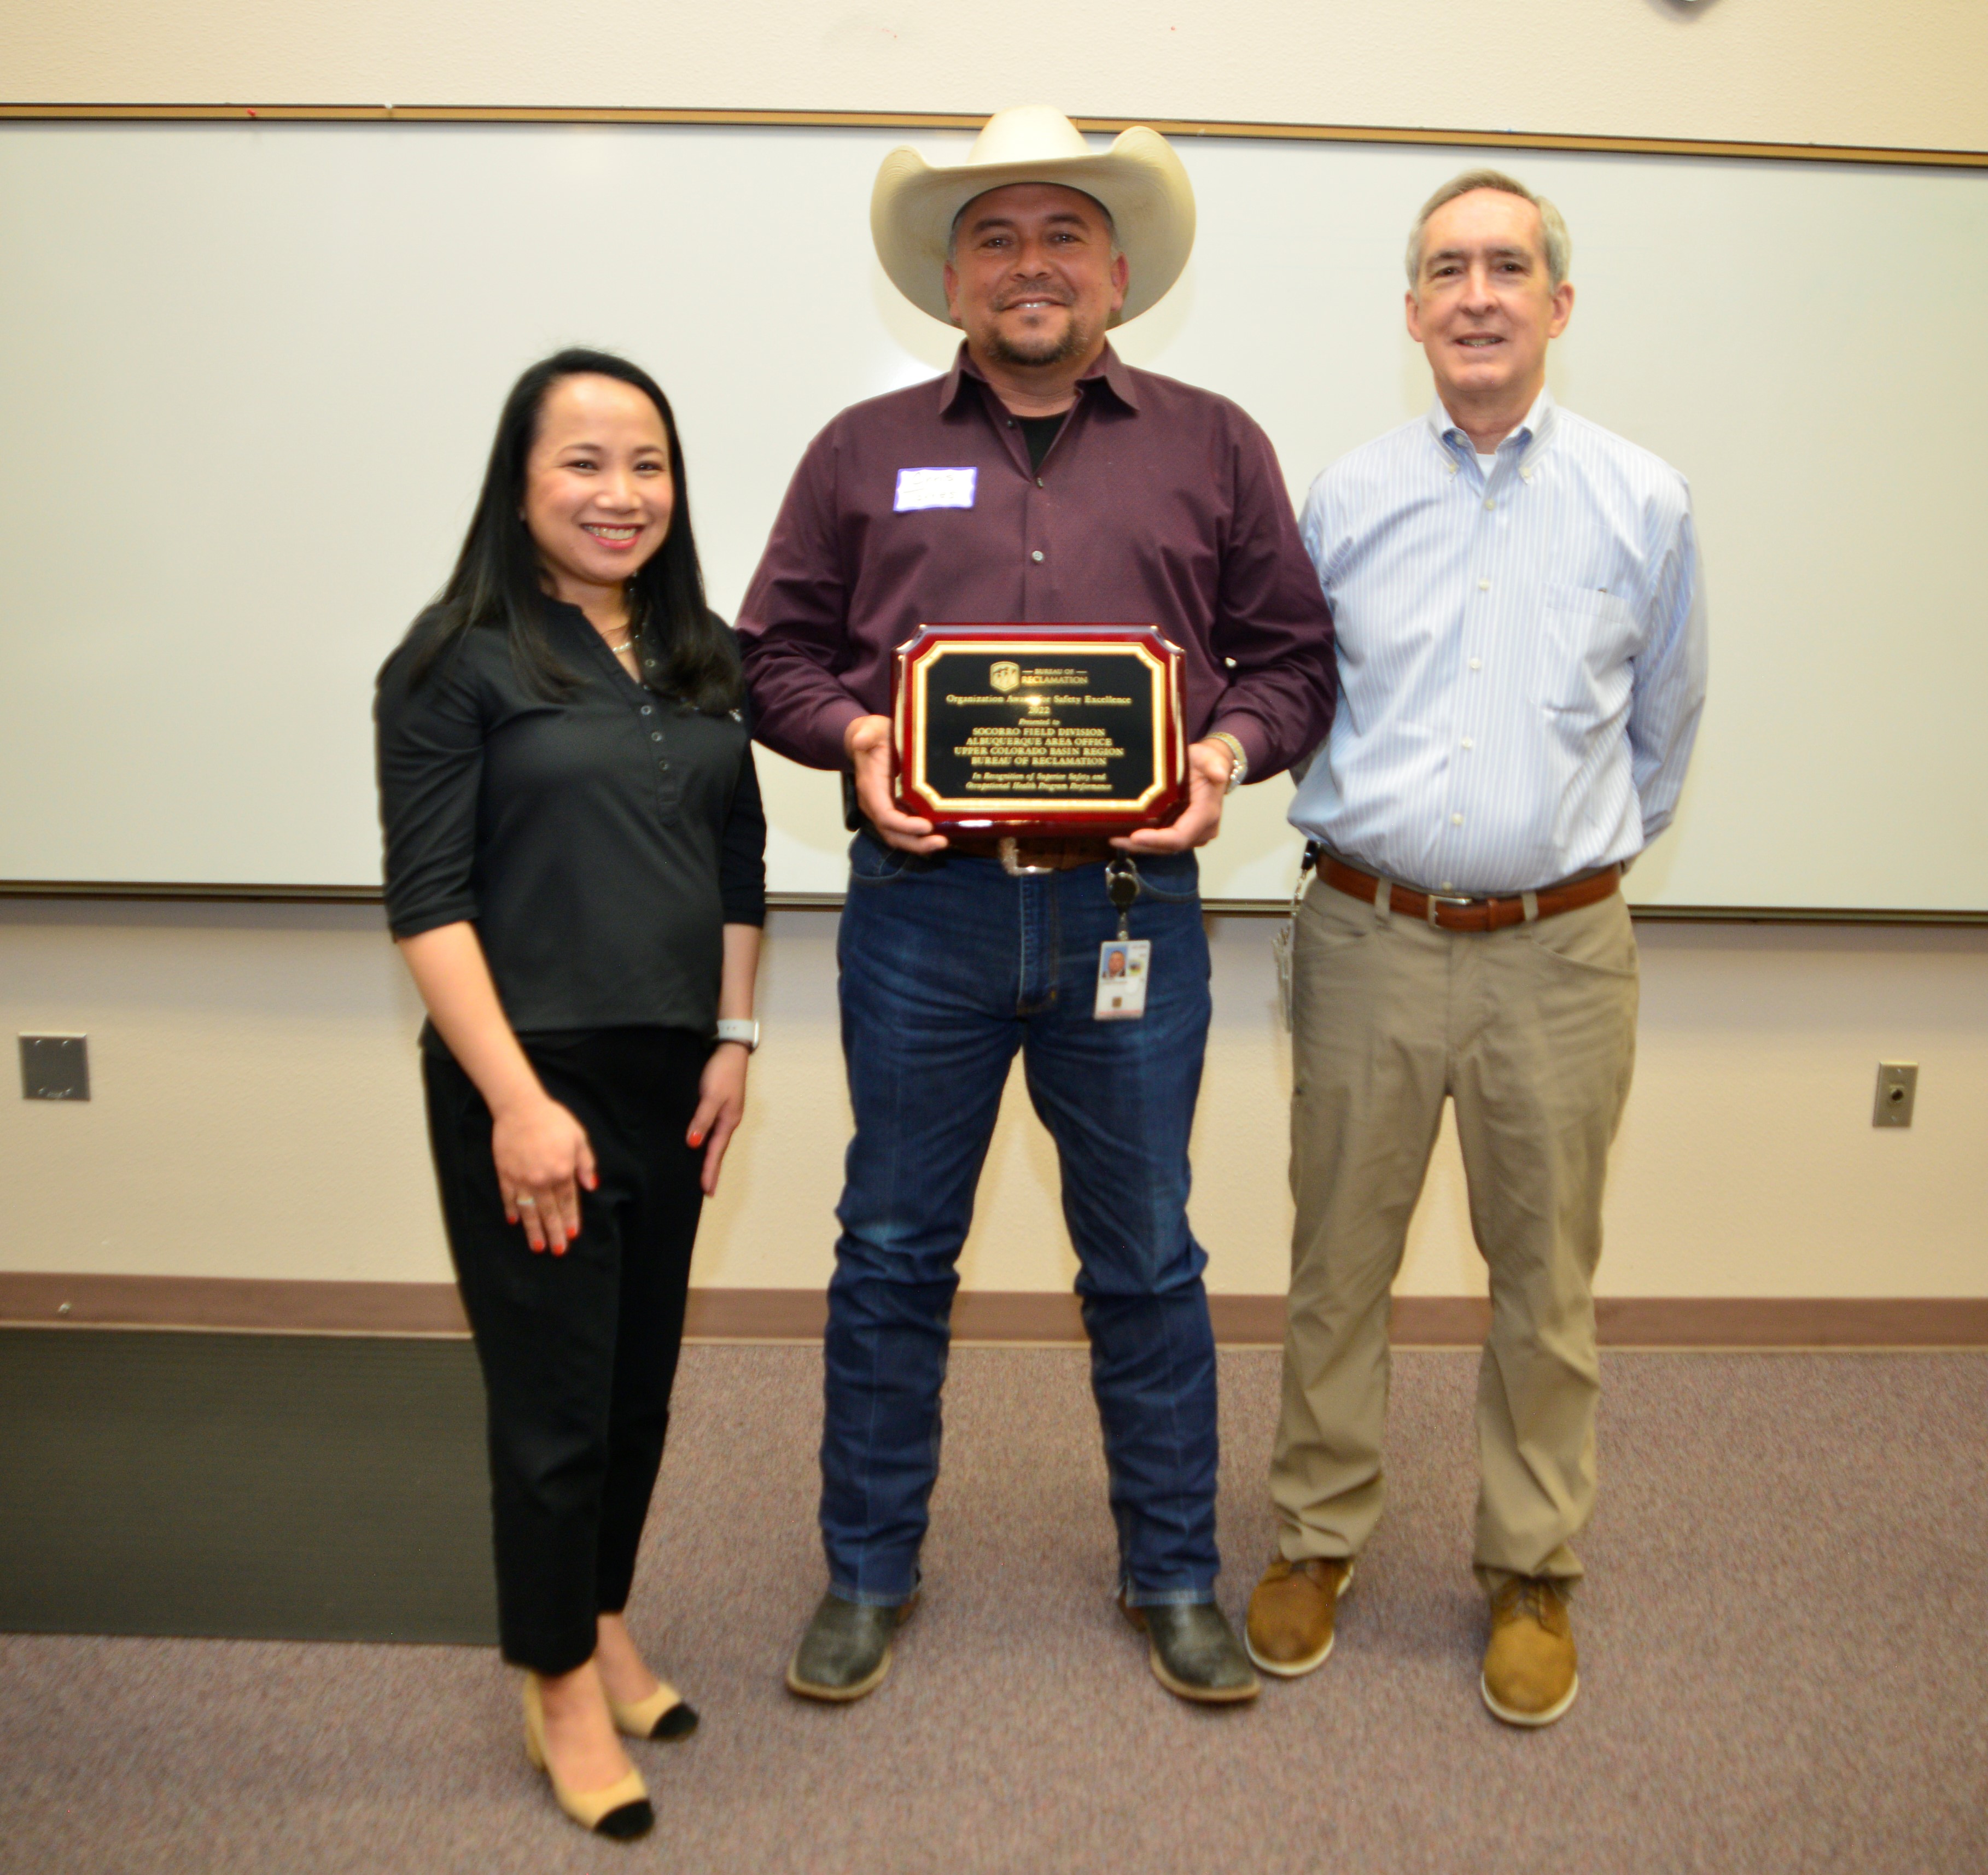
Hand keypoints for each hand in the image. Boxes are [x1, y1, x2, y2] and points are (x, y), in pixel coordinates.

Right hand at [492, 1095, 596, 1253]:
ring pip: (529, 1210)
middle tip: (557, 1251)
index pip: (568, 1201)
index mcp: (562, 1171)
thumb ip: (585, 1164)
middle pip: (549, 1211)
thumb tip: (591, 1187)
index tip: (572, 1235)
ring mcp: (521, 1179)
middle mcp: (542, 1180)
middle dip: (554, 1232)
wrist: (520, 1108)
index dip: (571, 1219)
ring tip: (537, 1246)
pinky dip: (512, 1210)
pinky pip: (509, 1197)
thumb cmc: (553, 1120)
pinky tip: (515, 1222)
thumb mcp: (578, 1138)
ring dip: (533, 1230)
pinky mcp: (505, 1173)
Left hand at [687, 1042, 749, 1194]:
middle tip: (707, 1188)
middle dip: (713, 1169)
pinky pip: (713, 1129)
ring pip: (716, 1140)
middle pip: (718, 1149)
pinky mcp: (720, 1104)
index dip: (710, 1171)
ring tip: (704, 1172)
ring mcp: (725, 1112)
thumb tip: (694, 1144)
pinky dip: (708, 1141)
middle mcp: (728, 1120)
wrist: (731, 1049)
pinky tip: (701, 1143)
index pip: (716, 1152)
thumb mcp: (711, 1097)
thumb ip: (702, 1120)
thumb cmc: (722, 1072)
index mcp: (728, 1121)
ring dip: (710, 1157)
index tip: (707, 1190)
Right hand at [845, 715, 947, 854]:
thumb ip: (866, 734)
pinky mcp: (892, 808)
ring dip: (918, 844)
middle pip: (891, 834)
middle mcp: (874, 803)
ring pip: (897, 836)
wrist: (867, 739)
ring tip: (942, 842)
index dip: (904, 825)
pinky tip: (936, 835)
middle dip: (915, 843)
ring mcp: (882, 808)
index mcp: (870, 787)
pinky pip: (903, 829)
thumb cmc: (874, 735)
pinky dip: (918, 836)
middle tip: (941, 842)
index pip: (885, 815)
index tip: (926, 827)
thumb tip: (860, 740)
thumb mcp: (871, 729)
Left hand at [1110, 739, 1233, 853]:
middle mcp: (1202, 830)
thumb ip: (1213, 765)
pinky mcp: (1183, 832)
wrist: (1210, 766)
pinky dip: (1145, 841)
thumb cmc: (1206, 761)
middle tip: (1115, 839)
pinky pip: (1163, 842)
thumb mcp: (1209, 757)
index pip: (1181, 836)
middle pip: (1169, 847)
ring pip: (1165, 848)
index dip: (1158, 840)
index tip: (1135, 836)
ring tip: (1115, 838)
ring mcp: (1193, 834)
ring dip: (1141, 846)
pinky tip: (1125, 835)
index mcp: (1207, 814)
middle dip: (1143, 846)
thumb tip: (1219, 774)